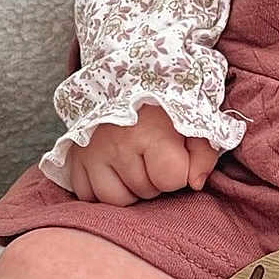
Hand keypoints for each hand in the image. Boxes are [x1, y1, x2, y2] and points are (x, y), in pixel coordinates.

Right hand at [63, 102, 219, 204]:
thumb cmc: (162, 104)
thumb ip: (204, 153)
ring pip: (115, 199)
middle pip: (146, 191)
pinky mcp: (75, 158)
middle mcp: (118, 145)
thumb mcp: (194, 120)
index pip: (172, 179)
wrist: (124, 79)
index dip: (179, 172)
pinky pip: (87, 194)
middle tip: (154, 158)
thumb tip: (196, 184)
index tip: (176, 155)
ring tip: (135, 168)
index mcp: (151, 132)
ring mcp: (93, 153)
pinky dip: (101, 189)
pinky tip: (113, 172)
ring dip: (129, 190)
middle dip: (155, 180)